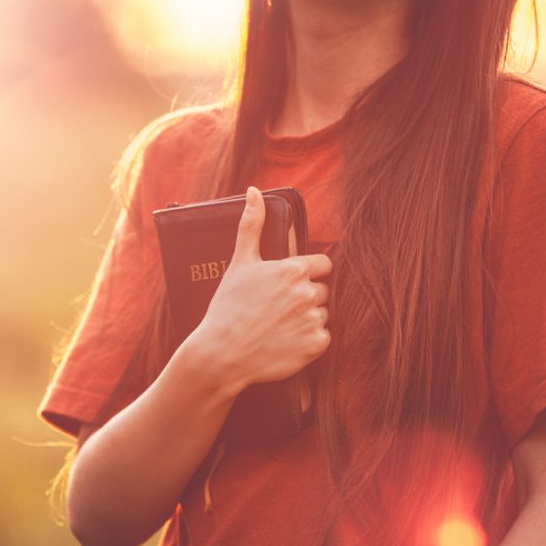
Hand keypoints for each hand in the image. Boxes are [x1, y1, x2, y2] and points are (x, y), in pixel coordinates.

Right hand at [192, 185, 332, 391]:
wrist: (221, 354)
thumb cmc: (228, 307)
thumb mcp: (239, 263)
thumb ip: (252, 225)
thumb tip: (255, 191)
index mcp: (293, 269)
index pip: (323, 265)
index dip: (308, 274)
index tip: (289, 285)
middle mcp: (307, 293)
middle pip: (322, 291)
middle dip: (305, 298)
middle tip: (277, 309)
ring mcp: (313, 320)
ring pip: (322, 315)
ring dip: (307, 320)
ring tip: (278, 326)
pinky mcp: (316, 346)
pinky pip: (323, 338)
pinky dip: (308, 342)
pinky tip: (285, 342)